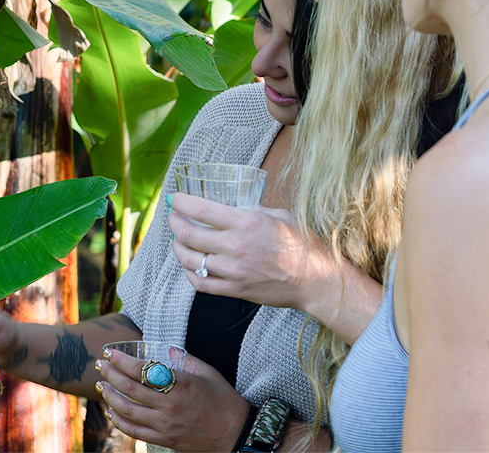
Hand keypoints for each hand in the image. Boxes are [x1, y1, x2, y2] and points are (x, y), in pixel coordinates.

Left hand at [95, 346, 250, 451]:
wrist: (235, 434)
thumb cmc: (223, 399)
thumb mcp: (207, 373)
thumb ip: (185, 359)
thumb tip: (167, 348)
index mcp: (180, 383)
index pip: (141, 369)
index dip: (121, 360)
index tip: (109, 353)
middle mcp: (170, 404)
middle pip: (129, 388)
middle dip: (109, 374)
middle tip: (99, 365)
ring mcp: (166, 425)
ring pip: (127, 410)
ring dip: (109, 396)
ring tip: (100, 386)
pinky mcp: (165, 440)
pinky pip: (134, 431)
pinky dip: (119, 421)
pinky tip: (111, 411)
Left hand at [168, 193, 326, 310]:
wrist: (316, 280)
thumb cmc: (302, 243)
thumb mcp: (278, 214)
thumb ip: (251, 209)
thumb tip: (231, 205)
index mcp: (246, 222)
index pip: (200, 209)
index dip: (180, 202)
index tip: (174, 198)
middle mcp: (235, 246)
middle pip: (188, 234)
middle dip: (173, 222)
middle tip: (172, 217)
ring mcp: (233, 271)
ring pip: (189, 260)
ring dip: (177, 247)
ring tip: (177, 240)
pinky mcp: (235, 290)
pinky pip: (201, 284)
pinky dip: (190, 273)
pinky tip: (190, 266)